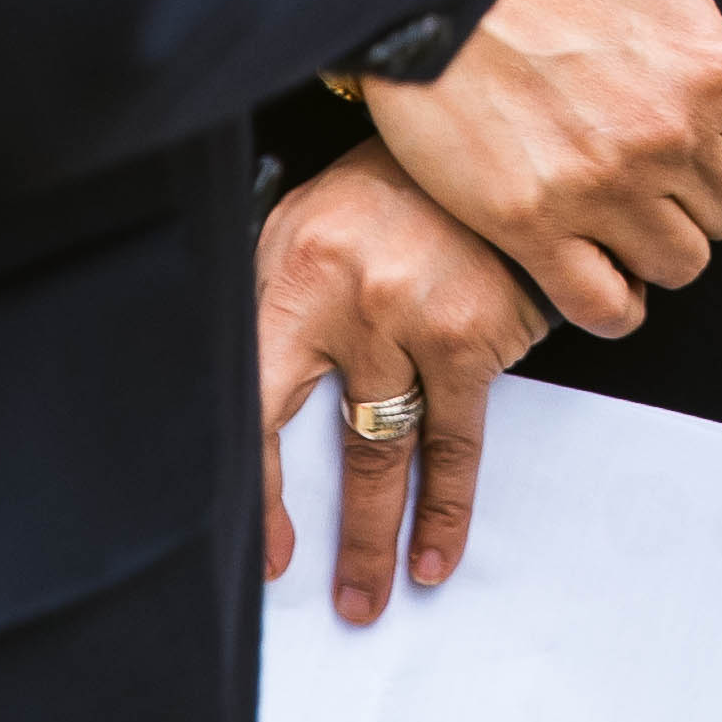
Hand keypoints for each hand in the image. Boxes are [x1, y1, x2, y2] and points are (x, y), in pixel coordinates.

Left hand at [251, 147, 546, 624]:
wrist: (478, 123)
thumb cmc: (386, 185)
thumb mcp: (303, 227)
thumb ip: (278, 309)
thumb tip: (243, 408)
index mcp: (288, 276)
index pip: (250, 405)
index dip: (257, 491)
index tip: (265, 549)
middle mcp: (346, 304)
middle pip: (329, 444)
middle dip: (336, 536)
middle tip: (339, 598)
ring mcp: (414, 320)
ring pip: (393, 453)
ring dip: (389, 536)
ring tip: (385, 588)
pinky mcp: (475, 332)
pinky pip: (460, 439)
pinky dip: (451, 503)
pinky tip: (440, 546)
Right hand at [357, 0, 721, 331]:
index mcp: (717, 69)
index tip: (708, 136)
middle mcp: (671, 137)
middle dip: (702, 194)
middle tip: (654, 164)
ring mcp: (603, 187)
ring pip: (680, 263)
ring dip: (660, 245)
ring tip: (621, 208)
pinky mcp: (533, 225)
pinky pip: (606, 306)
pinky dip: (613, 301)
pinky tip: (595, 266)